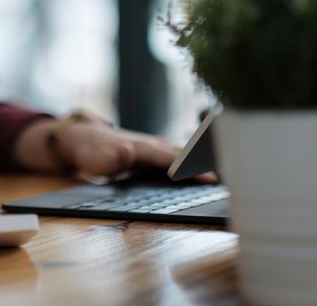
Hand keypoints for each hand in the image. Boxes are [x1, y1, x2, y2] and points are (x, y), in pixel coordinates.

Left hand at [58, 122, 217, 181]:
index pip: (172, 161)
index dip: (190, 169)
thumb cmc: (91, 154)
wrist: (82, 138)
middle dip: (207, 163)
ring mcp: (154, 145)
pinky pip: (179, 153)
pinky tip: (207, 163)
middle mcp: (153, 144)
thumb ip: (114, 159)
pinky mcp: (153, 149)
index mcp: (143, 149)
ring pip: (184, 152)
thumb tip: (128, 150)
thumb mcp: (98, 161)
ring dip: (204, 159)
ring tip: (228, 170)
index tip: (211, 178)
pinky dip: (194, 157)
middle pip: (185, 154)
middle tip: (234, 176)